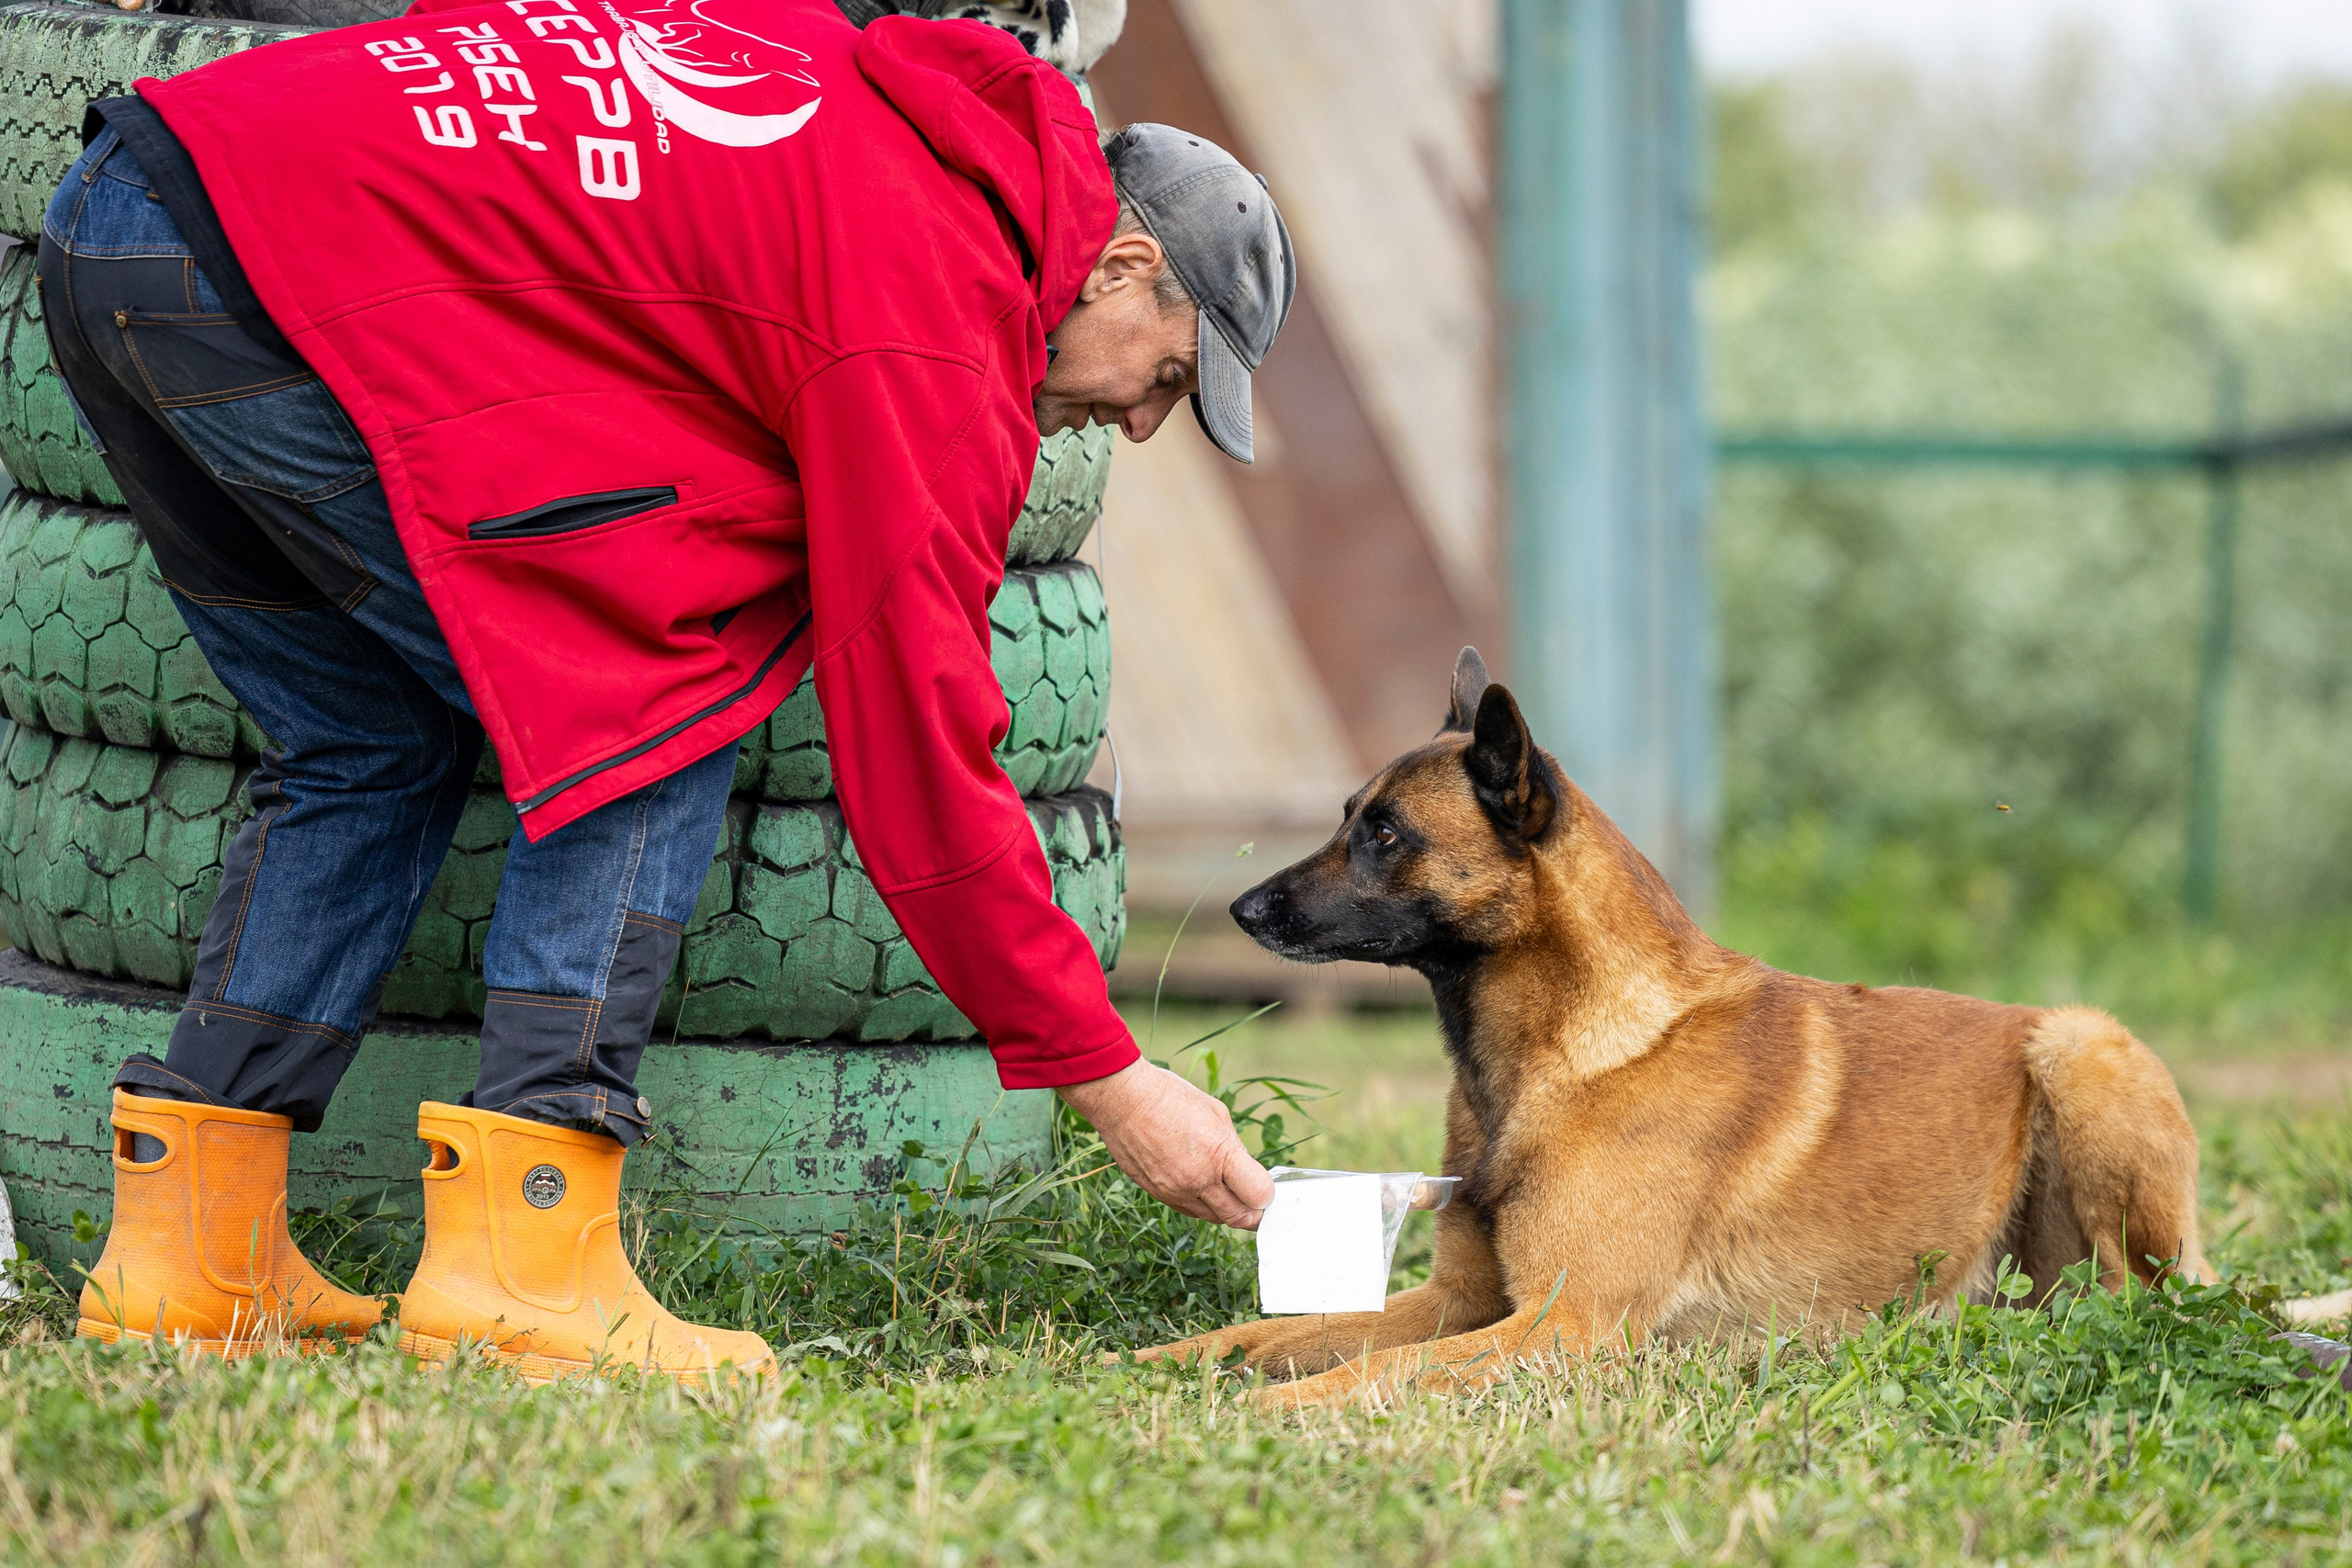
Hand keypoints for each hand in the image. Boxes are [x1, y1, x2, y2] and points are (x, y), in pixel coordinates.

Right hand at [1058, 1060, 1274, 1229]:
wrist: (1122, 1099)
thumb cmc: (1170, 1097)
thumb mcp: (1216, 1113)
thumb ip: (1234, 1147)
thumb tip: (1246, 1171)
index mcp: (1219, 1155)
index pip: (1259, 1196)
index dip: (1267, 1196)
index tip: (1266, 1188)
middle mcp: (1198, 1180)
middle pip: (1238, 1218)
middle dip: (1252, 1213)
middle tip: (1256, 1202)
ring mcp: (1174, 1191)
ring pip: (1212, 1218)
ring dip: (1226, 1210)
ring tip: (1230, 1192)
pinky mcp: (1156, 1194)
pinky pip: (1188, 1210)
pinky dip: (1201, 1204)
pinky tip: (1203, 1187)